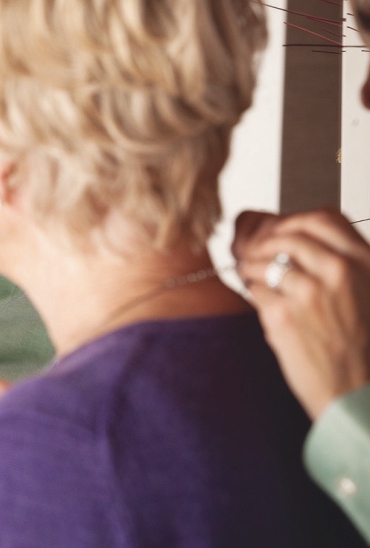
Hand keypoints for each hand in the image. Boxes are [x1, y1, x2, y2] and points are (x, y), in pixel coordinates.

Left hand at [233, 206, 369, 417]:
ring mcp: (310, 293)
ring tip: (255, 279)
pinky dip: (254, 295)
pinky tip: (266, 307)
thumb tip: (304, 237)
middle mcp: (340, 272)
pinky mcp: (283, 315)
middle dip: (265, 244)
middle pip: (286, 235)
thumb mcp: (368, 293)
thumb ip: (345, 264)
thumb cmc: (363, 348)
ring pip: (263, 261)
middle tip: (257, 254)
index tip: (282, 231)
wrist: (359, 395)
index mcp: (365, 263)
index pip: (322, 217)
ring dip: (253, 269)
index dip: (294, 221)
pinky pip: (254, 289)